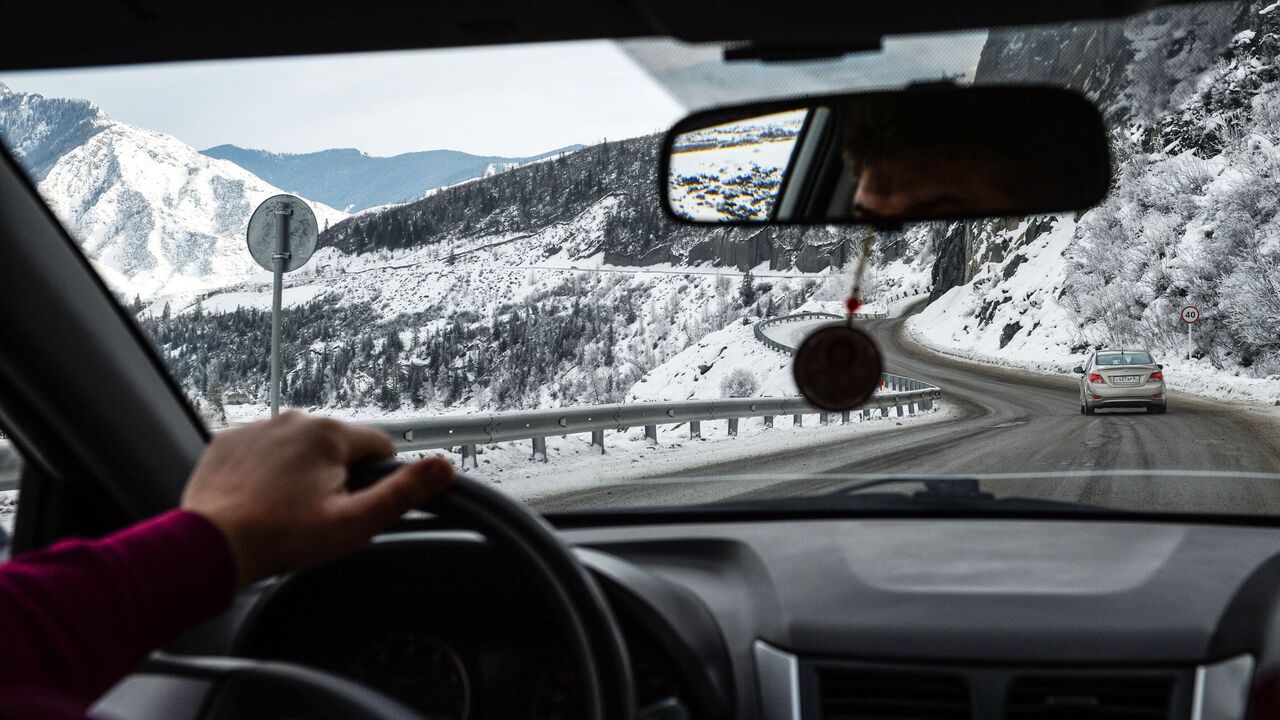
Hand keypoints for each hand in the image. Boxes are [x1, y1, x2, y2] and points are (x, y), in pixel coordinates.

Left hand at [181, 411, 453, 588]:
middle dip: (335, 476)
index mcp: (329, 433)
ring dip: (301, 472)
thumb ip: (403, 492)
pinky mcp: (228, 441)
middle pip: (337, 447)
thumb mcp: (355, 522)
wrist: (210, 546)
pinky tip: (260, 500)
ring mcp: (257, 427)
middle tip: (317, 514)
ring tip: (285, 510)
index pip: (378, 447)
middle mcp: (293, 418)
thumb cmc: (282, 537)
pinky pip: (263, 451)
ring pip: (299, 448)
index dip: (375, 480)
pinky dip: (267, 471)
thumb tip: (444, 467)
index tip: (354, 505)